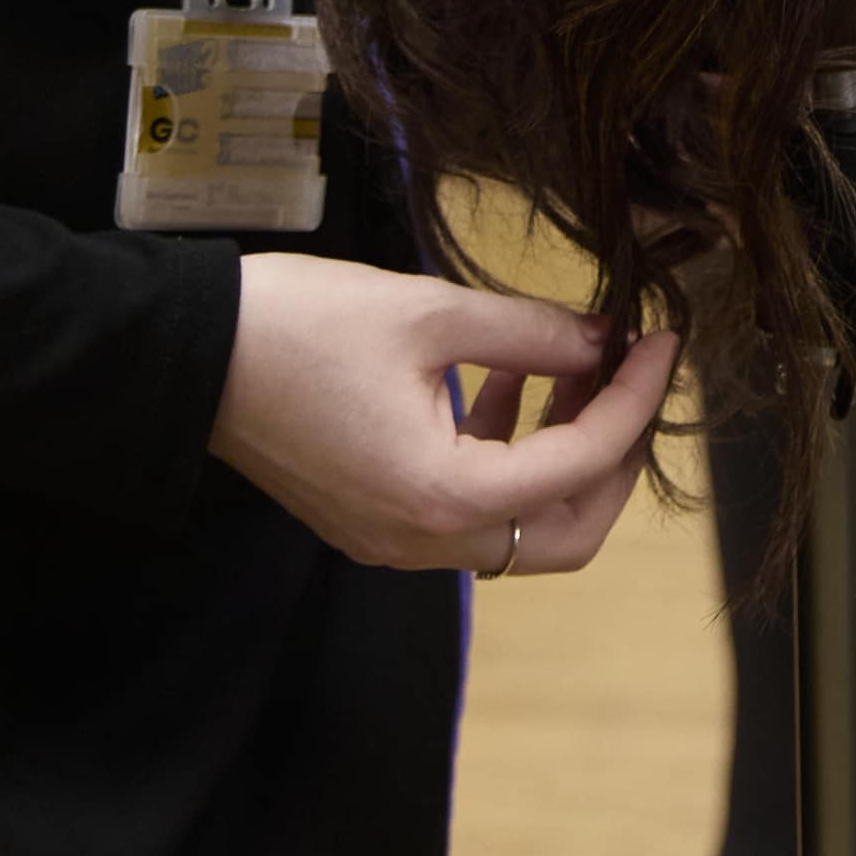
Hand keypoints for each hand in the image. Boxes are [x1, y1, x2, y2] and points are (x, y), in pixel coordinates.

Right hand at [210, 254, 677, 575]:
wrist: (192, 357)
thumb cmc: (302, 327)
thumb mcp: (430, 312)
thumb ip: (533, 334)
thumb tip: (605, 341)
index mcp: (445, 496)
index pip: (581, 463)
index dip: (636, 401)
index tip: (664, 344)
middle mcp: (425, 543)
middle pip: (567, 535)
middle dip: (614, 456)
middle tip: (630, 378)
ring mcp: (396, 543)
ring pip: (521, 529)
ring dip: (562, 456)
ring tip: (571, 365)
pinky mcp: (374, 524)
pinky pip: (470, 513)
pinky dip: (507, 460)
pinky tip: (504, 382)